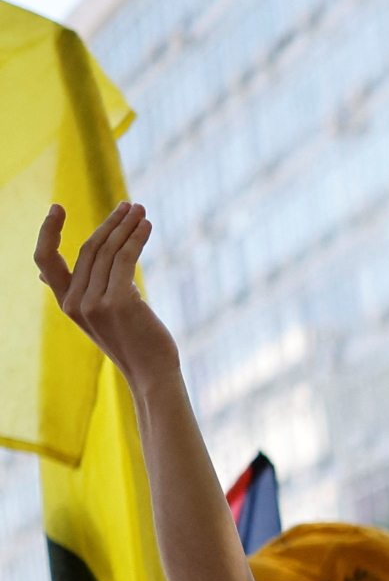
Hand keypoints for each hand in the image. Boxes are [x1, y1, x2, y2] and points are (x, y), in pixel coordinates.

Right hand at [34, 203, 175, 384]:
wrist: (153, 375)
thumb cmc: (133, 344)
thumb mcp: (97, 318)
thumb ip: (79, 293)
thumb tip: (43, 275)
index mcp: (66, 304)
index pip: (45, 261)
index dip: (48, 232)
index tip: (56, 208)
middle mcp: (75, 302)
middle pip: (88, 249)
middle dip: (110, 223)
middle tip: (130, 205)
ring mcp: (94, 303)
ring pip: (109, 250)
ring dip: (127, 226)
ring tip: (142, 210)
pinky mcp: (118, 302)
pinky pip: (126, 258)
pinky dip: (137, 238)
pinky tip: (147, 226)